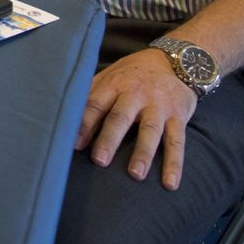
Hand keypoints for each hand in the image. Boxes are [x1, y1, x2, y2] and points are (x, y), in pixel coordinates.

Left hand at [76, 48, 197, 189]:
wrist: (176, 60)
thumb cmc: (134, 73)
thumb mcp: (111, 75)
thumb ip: (91, 93)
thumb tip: (65, 114)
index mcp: (114, 84)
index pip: (96, 103)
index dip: (84, 123)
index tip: (74, 143)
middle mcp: (136, 94)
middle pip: (120, 117)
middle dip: (109, 139)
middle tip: (99, 160)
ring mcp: (158, 106)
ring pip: (150, 131)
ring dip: (142, 153)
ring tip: (135, 174)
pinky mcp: (178, 117)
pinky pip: (177, 142)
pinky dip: (175, 163)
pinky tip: (170, 183)